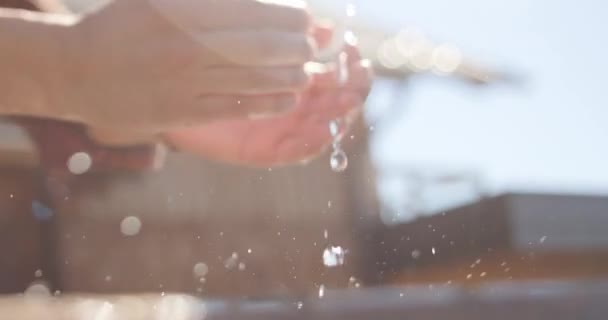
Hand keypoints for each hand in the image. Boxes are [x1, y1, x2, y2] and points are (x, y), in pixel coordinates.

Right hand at [54, 0, 313, 131]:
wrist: (76, 70)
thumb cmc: (119, 26)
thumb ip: (207, 1)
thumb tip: (252, 4)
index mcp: (182, 10)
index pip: (252, 11)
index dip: (287, 16)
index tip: (306, 18)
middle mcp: (188, 45)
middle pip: (261, 45)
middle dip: (297, 45)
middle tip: (315, 44)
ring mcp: (186, 82)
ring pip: (254, 78)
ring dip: (290, 75)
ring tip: (308, 72)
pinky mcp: (183, 112)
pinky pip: (237, 107)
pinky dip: (268, 102)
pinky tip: (288, 98)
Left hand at [164, 40, 372, 166]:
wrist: (178, 95)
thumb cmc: (219, 66)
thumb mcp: (256, 49)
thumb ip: (289, 40)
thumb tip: (326, 26)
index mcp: (300, 80)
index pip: (337, 74)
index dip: (351, 63)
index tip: (353, 48)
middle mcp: (298, 106)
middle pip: (338, 102)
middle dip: (353, 90)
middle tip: (359, 76)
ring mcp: (285, 129)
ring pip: (324, 126)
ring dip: (339, 116)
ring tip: (346, 102)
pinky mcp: (268, 151)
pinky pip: (295, 152)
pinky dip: (311, 144)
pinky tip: (321, 132)